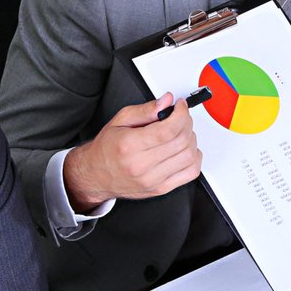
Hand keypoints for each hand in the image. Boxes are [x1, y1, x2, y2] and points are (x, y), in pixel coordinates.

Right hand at [63, 94, 201, 209]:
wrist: (95, 175)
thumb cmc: (106, 149)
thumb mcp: (120, 120)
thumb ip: (145, 110)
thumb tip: (166, 101)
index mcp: (130, 146)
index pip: (168, 130)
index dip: (181, 114)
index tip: (181, 106)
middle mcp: (141, 165)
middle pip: (181, 141)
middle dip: (187, 123)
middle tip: (181, 117)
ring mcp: (153, 180)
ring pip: (189, 157)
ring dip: (191, 140)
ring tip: (182, 132)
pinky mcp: (161, 189)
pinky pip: (190, 173)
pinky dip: (195, 158)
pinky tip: (186, 150)